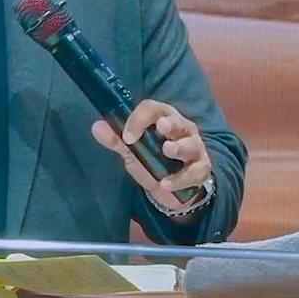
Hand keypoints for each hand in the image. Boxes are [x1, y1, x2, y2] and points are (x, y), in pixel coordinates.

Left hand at [91, 99, 211, 211]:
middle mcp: (182, 129)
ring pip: (191, 144)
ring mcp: (195, 148)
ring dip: (180, 147)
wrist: (174, 188)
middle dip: (170, 124)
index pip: (153, 109)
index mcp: (164, 119)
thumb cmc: (153, 162)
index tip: (127, 137)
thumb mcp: (133, 152)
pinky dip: (181, 179)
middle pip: (178, 122)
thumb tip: (96, 126)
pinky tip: (166, 184)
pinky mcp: (202, 169)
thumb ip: (117, 140)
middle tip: (161, 126)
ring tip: (167, 150)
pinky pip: (195, 172)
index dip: (140, 118)